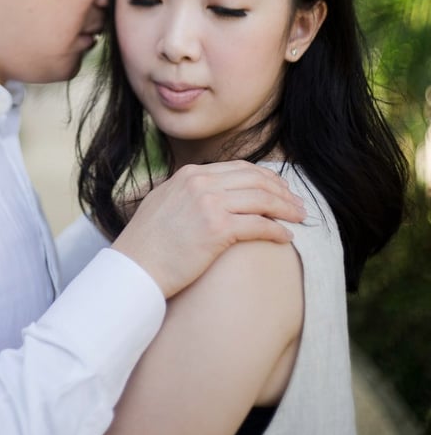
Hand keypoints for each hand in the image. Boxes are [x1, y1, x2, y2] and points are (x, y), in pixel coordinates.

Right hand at [111, 161, 305, 298]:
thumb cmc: (147, 242)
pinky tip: (286, 237)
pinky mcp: (217, 229)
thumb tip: (209, 192)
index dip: (265, 177)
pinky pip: (259, 225)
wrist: (134, 266)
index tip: (280, 189)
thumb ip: (188, 191)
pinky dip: (277, 230)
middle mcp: (201, 183)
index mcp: (189, 174)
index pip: (239, 168)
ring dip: (286, 208)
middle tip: (298, 204)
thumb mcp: (164, 201)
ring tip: (299, 218)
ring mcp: (209, 204)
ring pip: (262, 199)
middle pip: (255, 179)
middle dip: (282, 191)